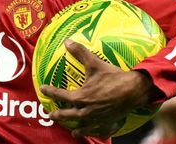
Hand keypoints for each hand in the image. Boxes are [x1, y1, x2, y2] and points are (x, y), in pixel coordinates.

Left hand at [39, 40, 157, 137]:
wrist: (133, 90)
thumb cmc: (113, 77)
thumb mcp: (95, 63)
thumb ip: (80, 52)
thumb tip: (68, 41)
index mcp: (80, 97)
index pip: (61, 95)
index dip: (50, 91)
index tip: (43, 89)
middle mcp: (86, 111)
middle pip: (67, 115)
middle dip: (58, 115)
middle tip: (51, 115)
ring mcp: (97, 119)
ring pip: (83, 127)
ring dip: (76, 129)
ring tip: (73, 132)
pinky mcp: (108, 123)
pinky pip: (99, 131)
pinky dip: (96, 133)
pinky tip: (95, 133)